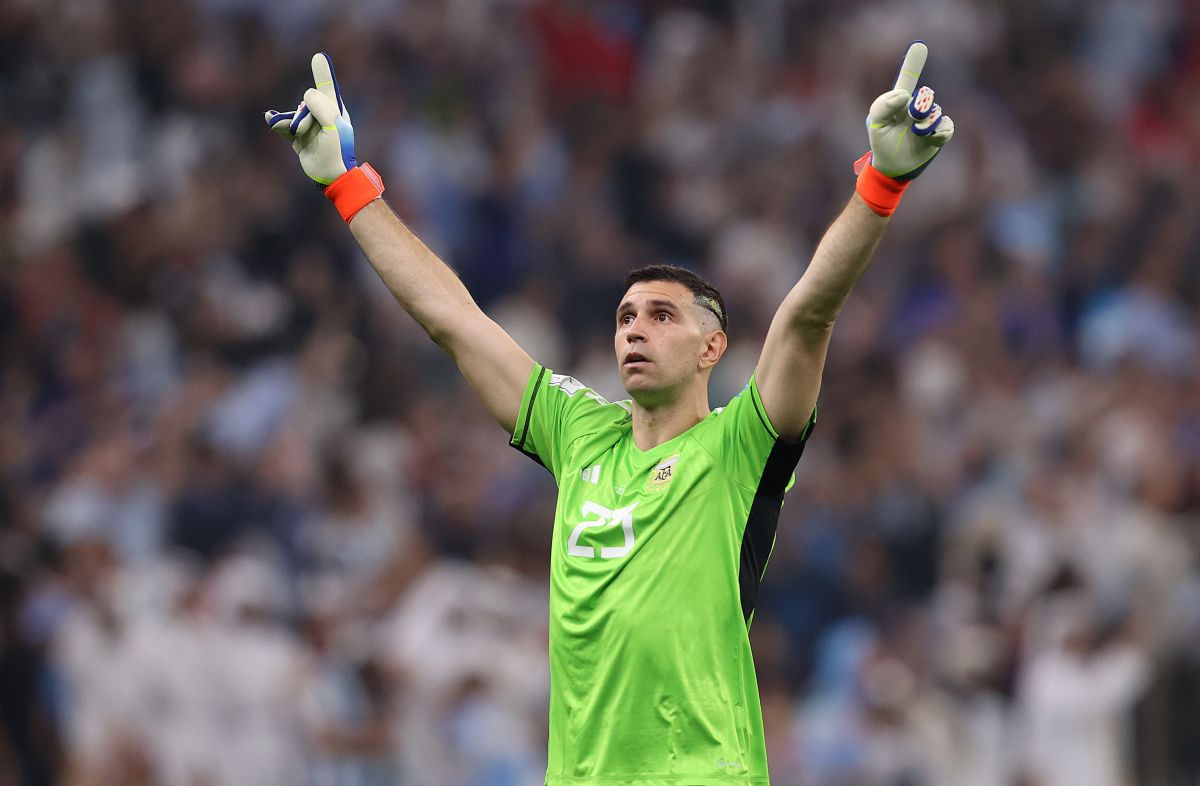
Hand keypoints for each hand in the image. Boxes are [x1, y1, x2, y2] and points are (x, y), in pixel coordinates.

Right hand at [265, 53, 357, 185]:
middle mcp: (321, 116)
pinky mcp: (298, 138)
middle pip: (305, 104)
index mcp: (334, 111)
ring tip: (297, 134)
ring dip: (290, 122)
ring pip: (292, 115)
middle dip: (303, 114)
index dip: (322, 73)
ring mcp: (309, 127)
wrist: (329, 175)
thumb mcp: (333, 125)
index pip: (326, 88)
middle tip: (313, 130)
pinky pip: (284, 126)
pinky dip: (277, 123)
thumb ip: (320, 106)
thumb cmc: (337, 150)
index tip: (318, 57)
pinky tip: (270, 118)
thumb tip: (306, 94)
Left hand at [865, 41, 953, 179]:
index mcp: (900, 102)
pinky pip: (947, 127)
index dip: (914, 63)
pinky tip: (932, 137)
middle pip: (926, 95)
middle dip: (922, 103)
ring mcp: (928, 122)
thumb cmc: (881, 142)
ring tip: (917, 132)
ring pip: (936, 113)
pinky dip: (941, 131)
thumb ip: (884, 104)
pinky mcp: (938, 136)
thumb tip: (905, 94)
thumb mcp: (876, 123)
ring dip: (928, 121)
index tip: (920, 46)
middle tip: (914, 114)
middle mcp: (916, 109)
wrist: (891, 167)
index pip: (908, 79)